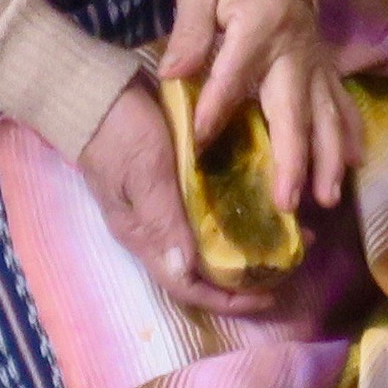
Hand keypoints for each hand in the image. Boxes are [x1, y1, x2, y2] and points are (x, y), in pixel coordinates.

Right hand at [76, 80, 283, 316]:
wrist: (95, 88)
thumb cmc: (117, 131)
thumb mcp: (144, 173)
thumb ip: (164, 220)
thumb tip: (187, 272)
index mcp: (143, 236)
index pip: (187, 286)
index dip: (228, 299)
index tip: (270, 297)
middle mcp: (155, 228)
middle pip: (204, 267)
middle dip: (248, 268)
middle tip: (293, 251)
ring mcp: (164, 203)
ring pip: (211, 237)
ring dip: (249, 236)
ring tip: (288, 224)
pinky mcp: (173, 178)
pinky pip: (210, 206)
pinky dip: (237, 207)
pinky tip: (261, 195)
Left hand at [163, 0, 362, 219]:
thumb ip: (190, 31)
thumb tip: (171, 74)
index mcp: (258, 24)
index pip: (234, 75)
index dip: (216, 108)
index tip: (200, 143)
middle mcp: (293, 47)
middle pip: (293, 109)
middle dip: (293, 158)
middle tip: (287, 202)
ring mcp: (314, 59)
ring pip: (327, 114)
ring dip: (329, 159)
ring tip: (326, 199)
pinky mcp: (324, 65)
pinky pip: (342, 103)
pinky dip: (350, 135)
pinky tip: (354, 167)